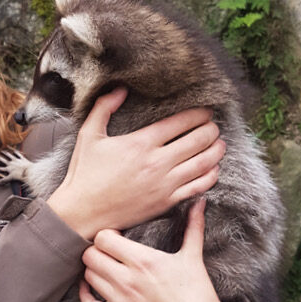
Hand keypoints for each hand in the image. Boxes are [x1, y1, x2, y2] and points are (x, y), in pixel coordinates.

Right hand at [48, 88, 223, 238]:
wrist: (81, 213)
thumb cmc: (84, 175)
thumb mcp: (88, 136)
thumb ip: (103, 108)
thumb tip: (120, 89)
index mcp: (141, 143)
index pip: (182, 122)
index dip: (200, 113)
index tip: (205, 110)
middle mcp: (157, 162)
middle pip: (199, 139)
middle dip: (211, 129)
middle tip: (213, 125)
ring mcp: (164, 183)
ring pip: (205, 162)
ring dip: (217, 150)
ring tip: (219, 143)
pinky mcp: (166, 202)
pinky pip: (199, 186)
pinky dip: (211, 175)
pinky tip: (212, 168)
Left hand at [79, 197, 238, 301]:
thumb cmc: (198, 293)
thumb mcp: (193, 257)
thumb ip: (193, 227)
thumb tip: (199, 203)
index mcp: (144, 261)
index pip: (104, 238)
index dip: (106, 235)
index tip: (116, 237)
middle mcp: (128, 280)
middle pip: (90, 256)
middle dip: (96, 250)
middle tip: (106, 252)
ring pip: (88, 277)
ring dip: (93, 269)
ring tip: (104, 266)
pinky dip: (85, 294)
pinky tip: (91, 286)